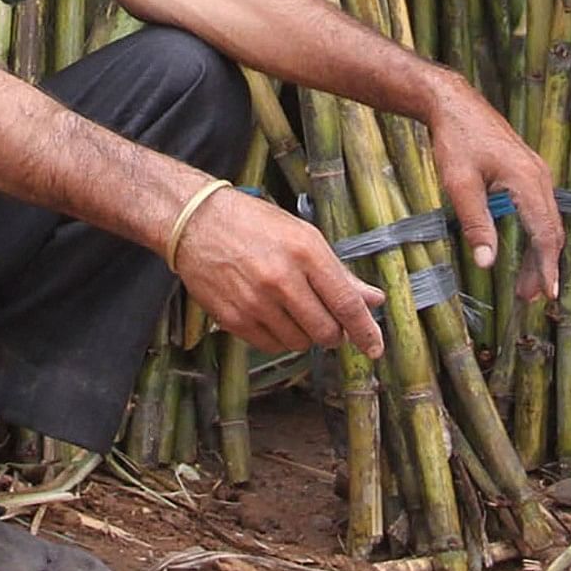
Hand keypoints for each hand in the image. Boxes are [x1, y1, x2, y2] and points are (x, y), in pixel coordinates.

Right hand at [170, 190, 388, 358]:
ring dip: (304, 334)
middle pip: (325, 331)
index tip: (374, 347)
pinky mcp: (233, 318)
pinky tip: (272, 315)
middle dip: (333, 333)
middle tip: (326, 319)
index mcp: (305, 252)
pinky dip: (279, 338)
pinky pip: (271, 346)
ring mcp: (255, 302)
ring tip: (292, 310)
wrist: (196, 223)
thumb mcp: (302, 236)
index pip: (345, 303)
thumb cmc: (254, 224)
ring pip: (299, 342)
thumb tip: (373, 299)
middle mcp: (281, 279)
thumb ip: (338, 273)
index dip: (364, 330)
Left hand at [426, 84, 566, 301]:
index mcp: (527, 181)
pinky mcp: (528, 171)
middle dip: (543, 266)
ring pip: (547, 221)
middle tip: (529, 297)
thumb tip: (487, 264)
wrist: (454, 104)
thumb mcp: (460, 186)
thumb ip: (477, 224)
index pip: (545, 234)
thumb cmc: (455, 141)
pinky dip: (536, 233)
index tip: (547, 294)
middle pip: (551, 230)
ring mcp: (536, 172)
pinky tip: (523, 249)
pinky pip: (540, 209)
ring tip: (525, 283)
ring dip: (539, 252)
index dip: (547, 267)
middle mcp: (540, 176)